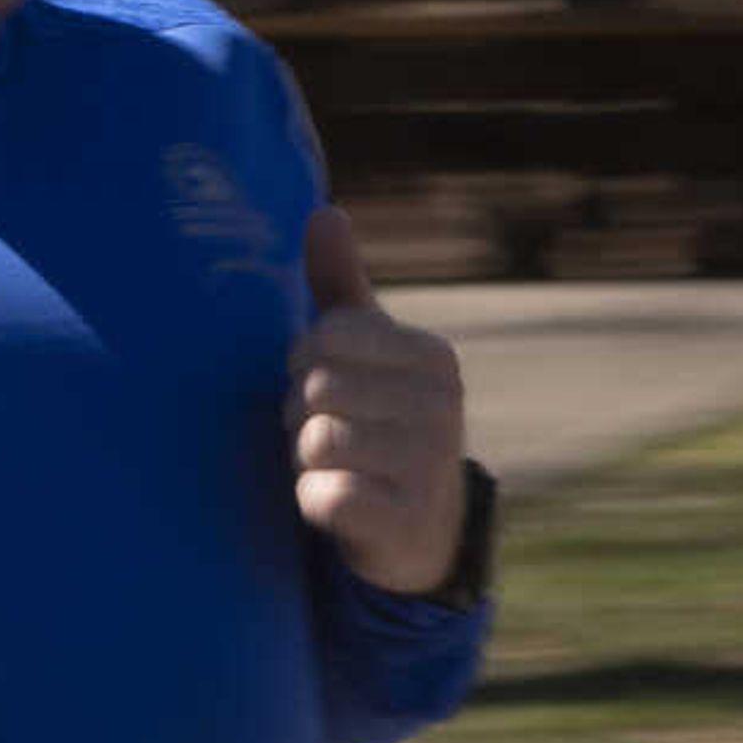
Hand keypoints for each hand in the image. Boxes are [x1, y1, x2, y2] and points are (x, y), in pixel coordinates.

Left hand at [290, 208, 468, 594]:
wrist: (420, 530)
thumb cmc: (380, 424)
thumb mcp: (368, 355)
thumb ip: (340, 287)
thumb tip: (324, 211)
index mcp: (433, 356)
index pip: (327, 336)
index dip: (303, 365)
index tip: (324, 388)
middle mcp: (442, 405)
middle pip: (316, 387)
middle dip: (299, 415)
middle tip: (323, 435)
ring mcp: (429, 465)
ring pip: (316, 440)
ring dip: (305, 460)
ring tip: (331, 467)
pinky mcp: (405, 521)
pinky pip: (325, 495)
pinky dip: (312, 502)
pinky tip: (336, 504)